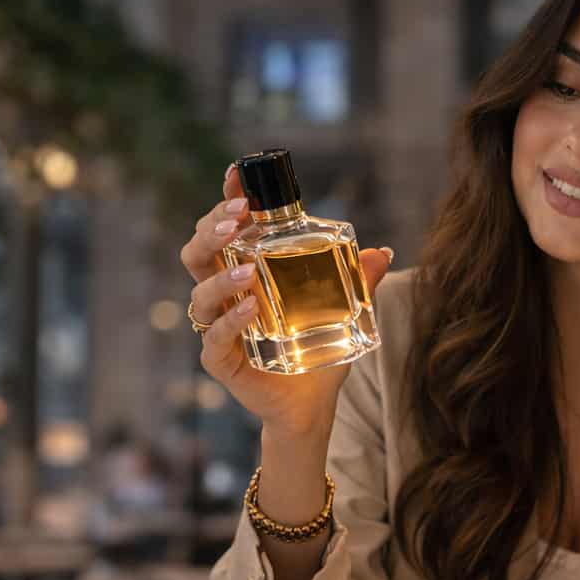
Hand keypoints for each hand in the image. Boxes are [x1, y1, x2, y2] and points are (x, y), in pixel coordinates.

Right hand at [180, 164, 393, 434]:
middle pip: (198, 251)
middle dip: (213, 227)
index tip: (237, 173)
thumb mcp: (343, 310)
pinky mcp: (220, 360)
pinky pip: (213, 337)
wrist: (313, 406)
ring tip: (249, 270)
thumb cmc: (318, 350)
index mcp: (244, 271)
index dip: (226, 199)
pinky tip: (250, 309)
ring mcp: (217, 327)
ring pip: (199, 292)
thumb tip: (381, 251)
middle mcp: (223, 296)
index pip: (225, 228)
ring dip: (221, 275)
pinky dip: (231, 321)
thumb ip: (358, 280)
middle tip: (240, 216)